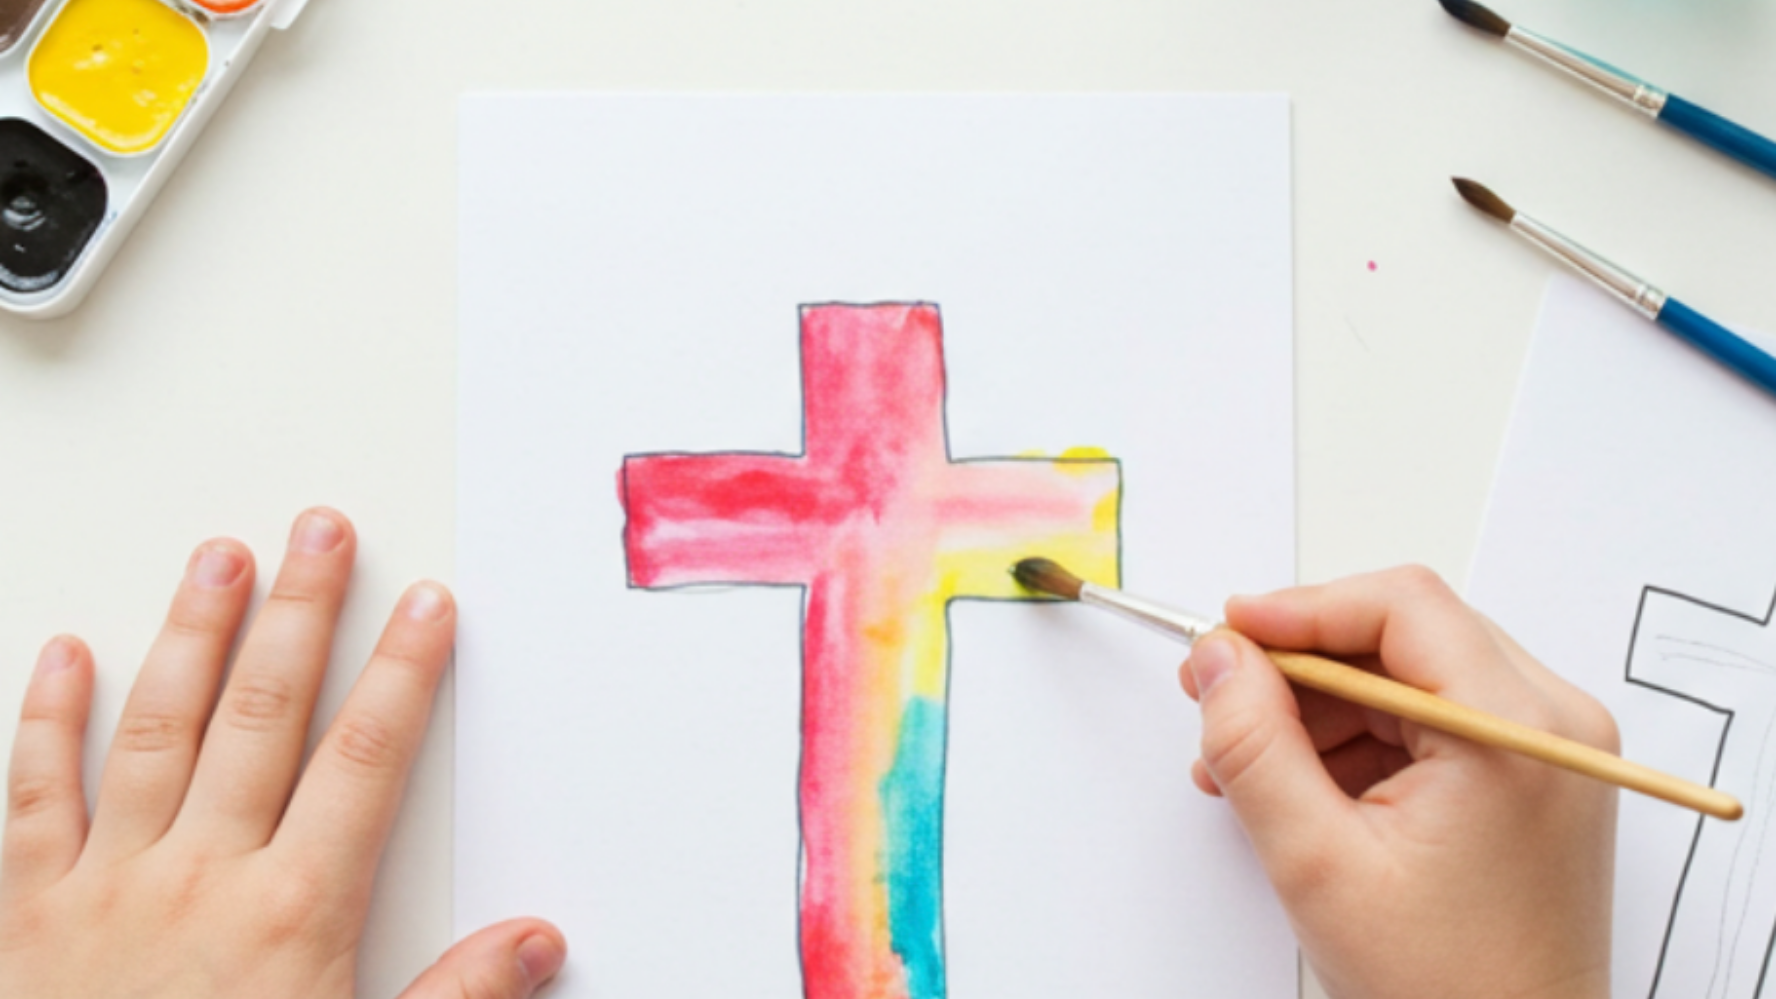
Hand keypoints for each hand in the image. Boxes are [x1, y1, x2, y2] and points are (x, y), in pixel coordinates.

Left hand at [0, 509, 564, 998]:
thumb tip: (535, 942)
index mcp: (291, 915)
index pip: (365, 762)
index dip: (403, 675)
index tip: (426, 608)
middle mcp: (200, 879)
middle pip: (264, 717)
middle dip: (301, 616)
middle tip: (321, 534)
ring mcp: (106, 885)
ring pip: (156, 732)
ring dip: (192, 636)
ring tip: (219, 558)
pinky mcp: (25, 910)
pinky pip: (34, 797)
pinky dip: (45, 721)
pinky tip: (61, 654)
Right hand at [1179, 566, 1616, 998]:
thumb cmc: (1446, 989)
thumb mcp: (1319, 863)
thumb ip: (1255, 747)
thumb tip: (1218, 659)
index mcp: (1517, 733)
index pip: (1403, 607)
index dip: (1301, 609)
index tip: (1227, 634)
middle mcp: (1553, 725)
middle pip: (1404, 634)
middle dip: (1301, 662)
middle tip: (1220, 694)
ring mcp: (1548, 751)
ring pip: (1409, 675)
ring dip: (1320, 707)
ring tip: (1247, 765)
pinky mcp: (1530, 778)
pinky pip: (1430, 720)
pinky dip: (1358, 739)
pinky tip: (1299, 787)